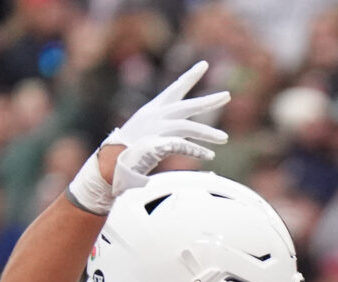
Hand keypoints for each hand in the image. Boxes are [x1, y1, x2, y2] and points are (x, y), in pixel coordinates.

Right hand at [70, 61, 230, 210]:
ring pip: (188, 127)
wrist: (111, 160)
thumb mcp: (148, 129)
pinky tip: (209, 155)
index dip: (190, 76)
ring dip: (207, 133)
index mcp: (155, 108)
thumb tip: (184, 128)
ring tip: (224, 138)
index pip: (176, 88)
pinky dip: (195, 151)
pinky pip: (182, 147)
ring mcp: (157, 130)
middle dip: (208, 101)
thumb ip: (166, 125)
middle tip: (227, 95)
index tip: (204, 64)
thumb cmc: (130, 146)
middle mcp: (157, 115)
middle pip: (188, 106)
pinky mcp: (157, 145)